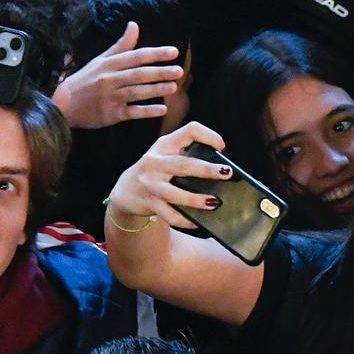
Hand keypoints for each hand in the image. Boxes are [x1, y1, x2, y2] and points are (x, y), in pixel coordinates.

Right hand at [53, 22, 182, 127]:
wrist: (63, 106)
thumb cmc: (85, 80)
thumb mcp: (100, 60)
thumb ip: (121, 45)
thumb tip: (134, 25)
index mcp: (109, 64)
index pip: (136, 56)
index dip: (156, 54)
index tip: (174, 52)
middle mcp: (110, 79)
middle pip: (139, 74)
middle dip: (160, 72)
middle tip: (179, 71)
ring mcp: (111, 97)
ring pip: (137, 92)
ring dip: (156, 90)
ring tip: (174, 87)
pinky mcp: (111, 114)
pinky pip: (133, 112)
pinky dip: (147, 111)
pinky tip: (162, 110)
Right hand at [107, 121, 232, 229]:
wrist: (126, 190)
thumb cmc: (156, 170)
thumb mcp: (167, 155)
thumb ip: (189, 155)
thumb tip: (223, 167)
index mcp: (165, 145)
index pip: (189, 130)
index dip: (208, 136)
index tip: (222, 147)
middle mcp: (155, 161)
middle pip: (184, 164)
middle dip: (207, 169)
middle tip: (227, 173)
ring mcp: (150, 183)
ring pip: (175, 193)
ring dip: (196, 199)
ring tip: (215, 202)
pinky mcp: (149, 203)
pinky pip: (170, 214)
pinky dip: (185, 220)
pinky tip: (197, 223)